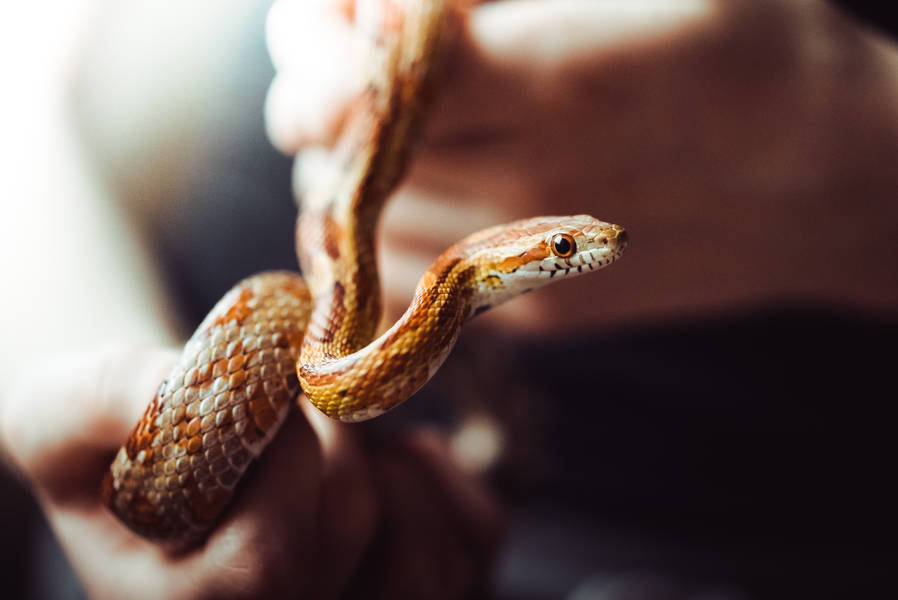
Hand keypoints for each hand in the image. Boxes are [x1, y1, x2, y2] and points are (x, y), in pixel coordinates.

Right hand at [0, 345, 501, 598]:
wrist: (174, 469)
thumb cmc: (120, 451)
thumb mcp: (64, 417)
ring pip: (431, 540)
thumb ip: (101, 400)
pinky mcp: (433, 586)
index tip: (265, 389)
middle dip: (325, 433)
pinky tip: (382, 457)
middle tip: (290, 401)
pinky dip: (434, 469)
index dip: (278, 451)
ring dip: (381, 453)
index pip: (271, 559)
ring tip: (324, 438)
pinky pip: (476, 527)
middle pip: (357, 528)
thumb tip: (179, 384)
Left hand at [265, 0, 897, 331]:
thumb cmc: (749, 50)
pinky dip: (380, 228)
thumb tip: (383, 3)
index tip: (322, 19)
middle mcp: (527, 186)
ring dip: (340, 163)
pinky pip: (403, 276)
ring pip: (357, 225)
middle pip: (343, 155)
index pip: (369, 88)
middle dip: (311, 96)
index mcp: (555, 82)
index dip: (317, 52)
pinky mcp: (530, 314)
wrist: (821, 185)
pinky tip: (419, 185)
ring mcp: (523, 266)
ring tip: (382, 123)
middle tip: (335, 58)